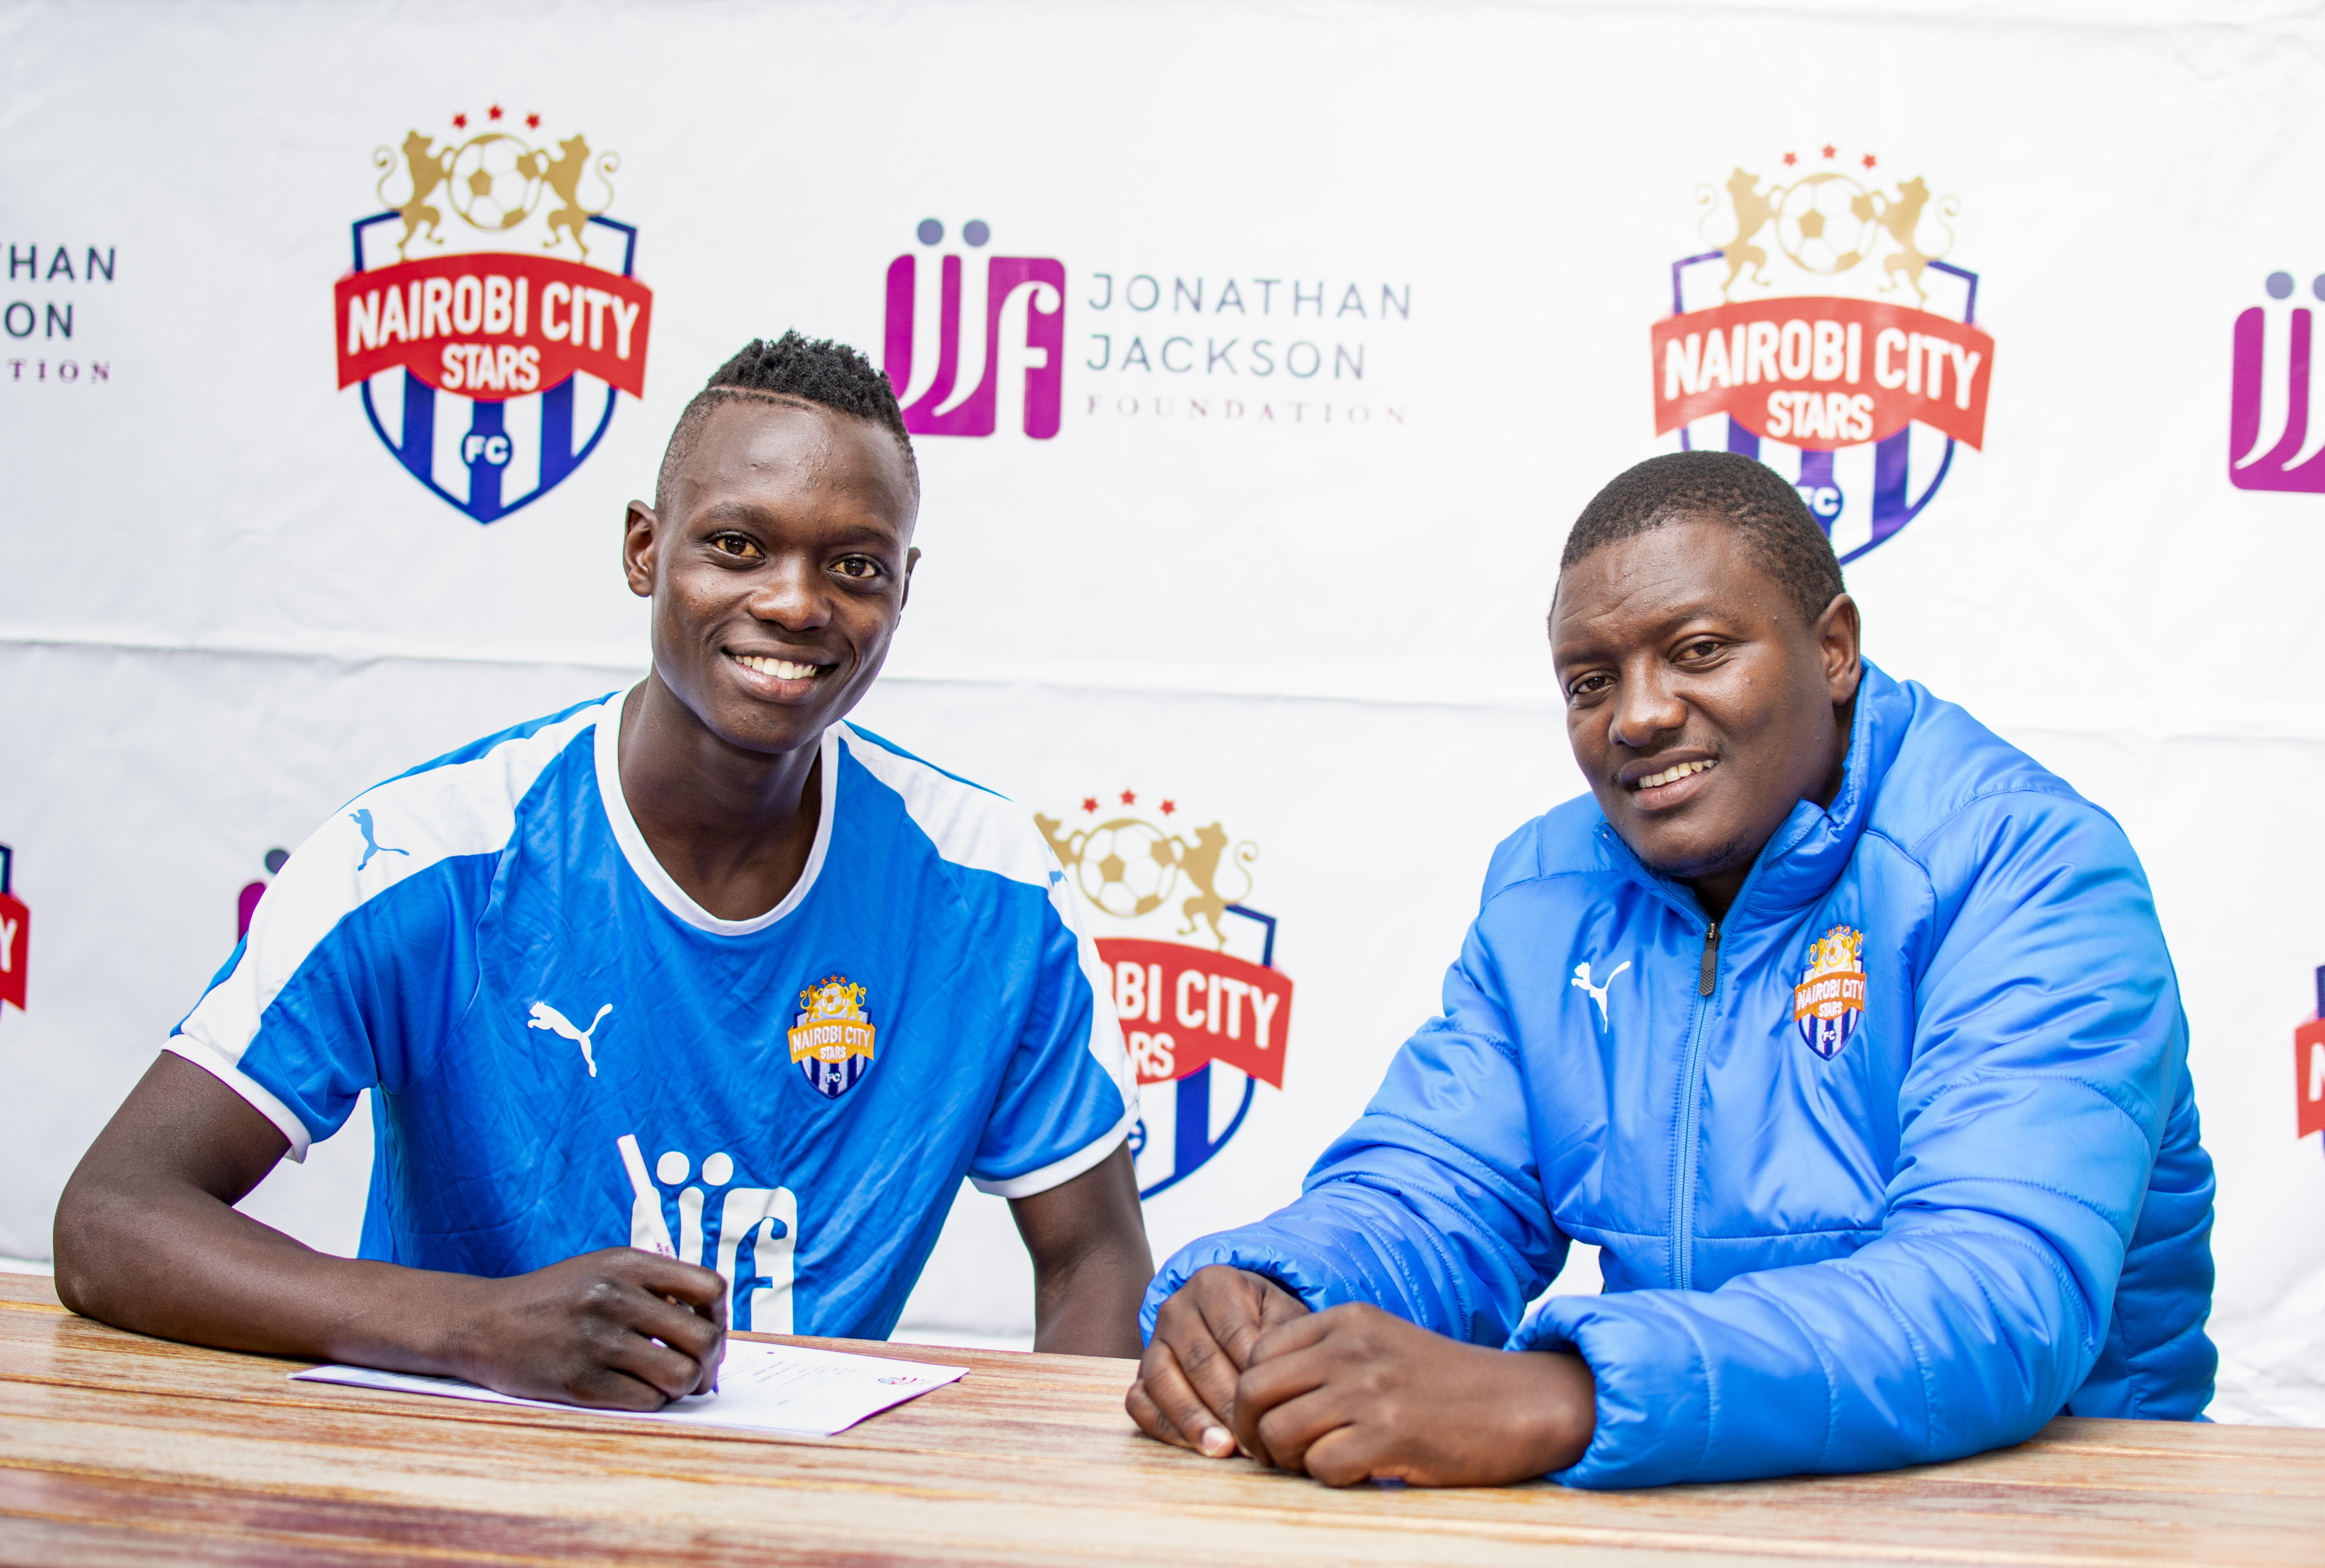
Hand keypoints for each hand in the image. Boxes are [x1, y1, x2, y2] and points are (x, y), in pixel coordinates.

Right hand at [441, 1248, 727, 1410]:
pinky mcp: (580, 1381)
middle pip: (704, 1339)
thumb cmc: (555, 1298)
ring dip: (684, 1386)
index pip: (710, 1288)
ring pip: (681, 1377)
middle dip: (710, 1361)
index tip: (708, 1328)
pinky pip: (646, 1401)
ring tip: (669, 1382)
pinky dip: (650, 1401)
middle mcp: (614, 1298)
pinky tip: (636, 1390)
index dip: (719, 1315)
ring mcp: (596, 1341)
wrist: (482, 1322)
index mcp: (627, 1264)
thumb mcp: (603, 1269)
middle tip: (698, 1369)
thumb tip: (712, 1325)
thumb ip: (655, 1286)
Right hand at [1127, 1265, 1310, 1456]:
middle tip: (1253, 1440)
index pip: (1233, 1333)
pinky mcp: (1139, 1373)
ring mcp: (1153, 1340)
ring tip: (1222, 1450)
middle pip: (1199, 1360)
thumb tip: (1277, 1376)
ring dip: (1193, 1420)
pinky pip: (1140, 1402)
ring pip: (1163, 1381)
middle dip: (1227, 1405)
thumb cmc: (1265, 1319)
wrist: (1233, 1314)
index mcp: (1214, 1283)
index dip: (1252, 1375)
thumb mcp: (1284, 1313)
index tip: (1274, 1409)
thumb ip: (1285, 1337)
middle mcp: (1176, 1308)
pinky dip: (1164, 1427)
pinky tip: (1196, 1447)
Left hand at [1230, 1302, 1594, 1485]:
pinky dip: (1328, 1477)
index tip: (1268, 1420)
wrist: (1517, 1404)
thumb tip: (1259, 1397)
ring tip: (1317, 1461)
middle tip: (1272, 1453)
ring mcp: (1369, 1391)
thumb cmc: (1443, 1383)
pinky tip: (1356, 1471)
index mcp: (1346, 1320)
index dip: (1251, 1394)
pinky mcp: (1389, 1436)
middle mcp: (1351, 1349)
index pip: (1258, 1353)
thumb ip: (1324, 1356)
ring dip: (1288, 1459)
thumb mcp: (1379, 1344)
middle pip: (1253, 1391)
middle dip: (1251, 1430)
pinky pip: (1320, 1466)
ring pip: (1279, 1432)